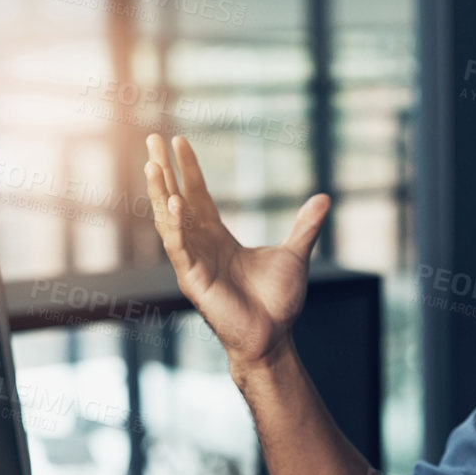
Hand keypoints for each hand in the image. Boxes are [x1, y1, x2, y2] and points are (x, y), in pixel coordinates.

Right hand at [144, 133, 328, 377]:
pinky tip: (174, 203)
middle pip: (176, 200)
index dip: (188, 169)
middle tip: (151, 138)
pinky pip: (180, 247)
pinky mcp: (194, 280)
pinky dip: (176, 225)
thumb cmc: (278, 301)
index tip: (179, 140)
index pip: (198, 195)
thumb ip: (305, 227)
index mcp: (218, 238)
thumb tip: (324, 198)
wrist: (275, 336)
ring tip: (152, 165)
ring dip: (160, 193)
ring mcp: (193, 262)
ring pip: (170, 221)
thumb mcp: (294, 255)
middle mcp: (201, 246)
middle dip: (163, 171)